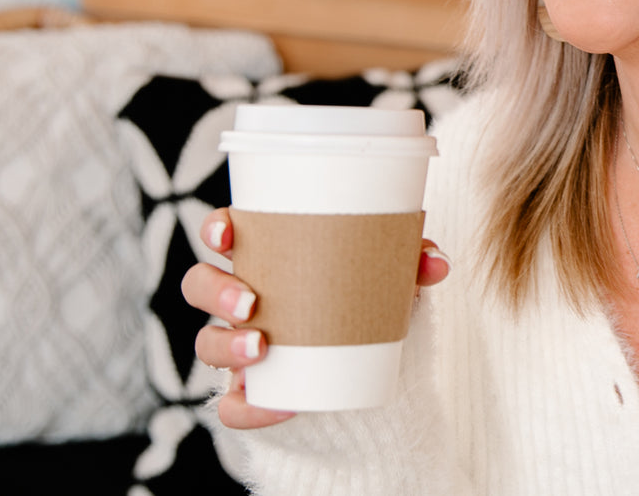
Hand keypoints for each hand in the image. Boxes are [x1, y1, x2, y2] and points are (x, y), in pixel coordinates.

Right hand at [183, 206, 451, 428]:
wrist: (374, 377)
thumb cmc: (370, 307)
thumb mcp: (391, 283)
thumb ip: (412, 264)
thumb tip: (438, 260)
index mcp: (268, 259)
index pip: (222, 234)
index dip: (215, 230)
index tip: (227, 235)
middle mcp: (244, 301)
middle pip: (200, 286)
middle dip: (215, 292)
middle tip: (250, 302)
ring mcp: (240, 348)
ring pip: (205, 344)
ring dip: (226, 346)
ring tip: (260, 348)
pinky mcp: (250, 393)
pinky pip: (231, 406)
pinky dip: (249, 408)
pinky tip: (281, 404)